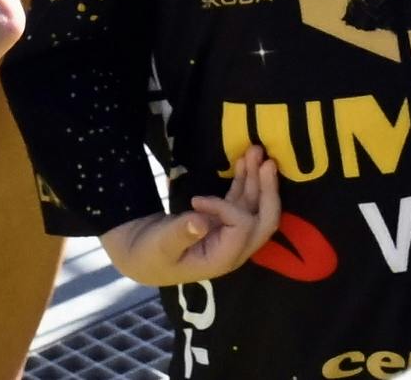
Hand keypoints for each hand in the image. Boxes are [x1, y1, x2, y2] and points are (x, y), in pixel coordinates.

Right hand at [102, 149, 281, 286]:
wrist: (142, 255)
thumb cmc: (150, 254)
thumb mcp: (161, 245)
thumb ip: (181, 234)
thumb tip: (199, 221)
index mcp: (222, 258)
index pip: (242, 228)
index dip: (226, 208)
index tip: (196, 200)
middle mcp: (234, 248)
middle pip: (263, 221)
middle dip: (268, 191)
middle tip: (267, 161)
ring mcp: (231, 233)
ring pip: (254, 207)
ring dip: (258, 179)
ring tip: (256, 151)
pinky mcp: (223, 221)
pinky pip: (241, 201)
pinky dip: (245, 181)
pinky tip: (243, 162)